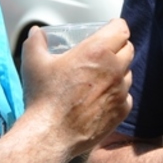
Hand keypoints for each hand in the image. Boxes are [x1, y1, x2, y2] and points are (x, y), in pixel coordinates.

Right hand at [20, 19, 134, 156]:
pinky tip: (101, 98)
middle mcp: (114, 69)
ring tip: (100, 77)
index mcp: (97, 51)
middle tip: (105, 52)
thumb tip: (36, 32)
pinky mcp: (122, 111)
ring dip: (118, 71)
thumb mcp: (34, 63)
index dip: (116, 27)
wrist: (50, 135)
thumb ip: (35, 42)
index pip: (121, 29)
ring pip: (128, 73)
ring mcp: (121, 91)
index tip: (110, 29)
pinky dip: (117, 94)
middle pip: (128, 49)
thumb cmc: (44, 98)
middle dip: (118, 47)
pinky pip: (126, 96)